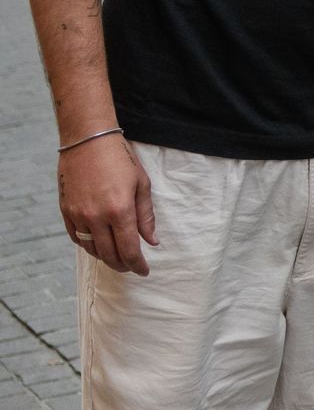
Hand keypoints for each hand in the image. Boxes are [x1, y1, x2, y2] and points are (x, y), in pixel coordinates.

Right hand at [59, 133, 156, 275]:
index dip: (138, 265)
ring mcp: (78, 214)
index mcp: (119, 210)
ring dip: (105, 257)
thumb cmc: (119, 158)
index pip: (129, 250)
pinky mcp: (65, 210)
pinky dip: (88, 245)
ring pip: (91, 248)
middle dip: (122, 265)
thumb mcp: (141, 184)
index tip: (144, 271)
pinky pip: (76, 237)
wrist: (87, 138)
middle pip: (109, 255)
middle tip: (131, 266)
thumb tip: (152, 241)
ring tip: (116, 255)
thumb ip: (146, 216)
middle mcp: (96, 216)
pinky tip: (98, 243)